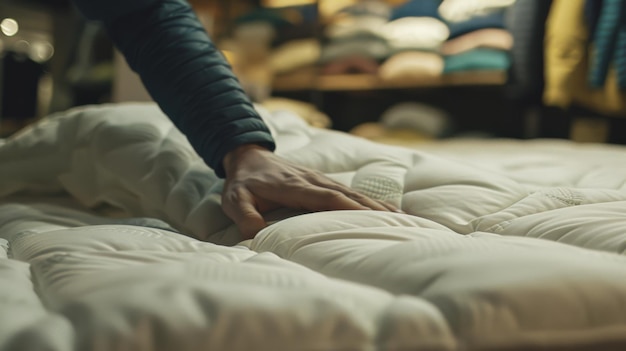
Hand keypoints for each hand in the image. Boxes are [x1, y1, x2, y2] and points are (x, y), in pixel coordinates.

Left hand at [221, 144, 398, 238]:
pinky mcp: (322, 182)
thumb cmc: (243, 182)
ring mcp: (320, 180)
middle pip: (349, 195)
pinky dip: (369, 201)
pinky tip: (385, 210)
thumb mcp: (235, 199)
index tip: (372, 219)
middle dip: (373, 210)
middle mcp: (313, 181)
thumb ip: (244, 216)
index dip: (350, 208)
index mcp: (295, 186)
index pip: (327, 198)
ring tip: (401, 219)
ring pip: (353, 193)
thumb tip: (255, 236)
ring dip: (376, 205)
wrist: (247, 156)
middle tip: (399, 224)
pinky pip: (349, 192)